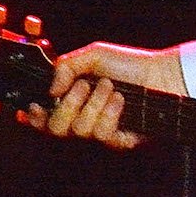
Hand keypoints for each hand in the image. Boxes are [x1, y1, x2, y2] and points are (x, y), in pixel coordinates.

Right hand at [18, 42, 185, 149]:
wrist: (162, 74)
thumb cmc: (129, 64)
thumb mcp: (93, 56)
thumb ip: (65, 67)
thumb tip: (51, 91)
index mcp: (71, 101)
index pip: (41, 120)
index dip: (33, 118)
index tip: (35, 107)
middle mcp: (82, 119)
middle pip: (55, 129)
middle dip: (68, 105)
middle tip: (85, 86)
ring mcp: (101, 132)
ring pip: (80, 130)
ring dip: (95, 105)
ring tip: (112, 89)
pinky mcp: (119, 141)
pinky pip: (103, 135)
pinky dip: (110, 114)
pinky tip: (121, 100)